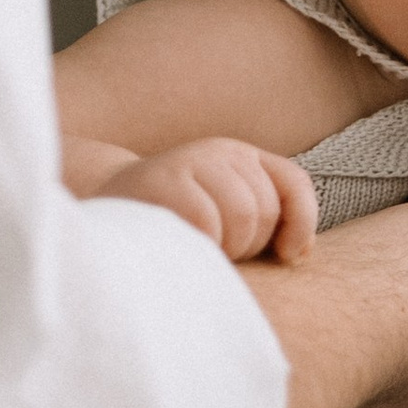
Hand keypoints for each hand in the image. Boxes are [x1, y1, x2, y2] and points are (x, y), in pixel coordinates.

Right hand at [97, 135, 318, 262]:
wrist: (105, 204)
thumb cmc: (174, 221)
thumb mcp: (225, 215)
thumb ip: (266, 227)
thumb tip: (302, 253)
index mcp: (241, 158)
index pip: (294, 184)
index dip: (301, 222)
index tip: (287, 255)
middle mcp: (220, 152)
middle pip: (265, 209)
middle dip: (248, 245)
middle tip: (216, 251)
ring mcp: (191, 162)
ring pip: (243, 216)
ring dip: (226, 248)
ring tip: (199, 249)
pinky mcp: (165, 181)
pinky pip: (207, 222)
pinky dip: (203, 245)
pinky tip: (182, 246)